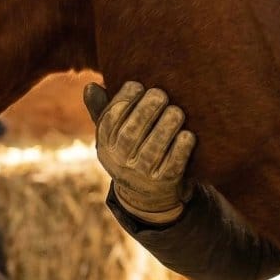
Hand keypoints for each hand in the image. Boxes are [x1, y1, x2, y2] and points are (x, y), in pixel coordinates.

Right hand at [83, 80, 195, 223]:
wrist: (145, 194)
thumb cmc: (130, 150)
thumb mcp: (113, 134)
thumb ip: (103, 109)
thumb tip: (91, 85)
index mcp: (105, 144)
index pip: (109, 121)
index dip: (123, 101)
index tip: (138, 85)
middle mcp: (119, 161)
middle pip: (131, 134)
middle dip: (146, 111)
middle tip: (160, 94)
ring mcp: (141, 175)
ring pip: (152, 150)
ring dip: (166, 128)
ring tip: (177, 111)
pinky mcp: (164, 183)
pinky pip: (173, 166)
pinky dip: (181, 150)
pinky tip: (188, 135)